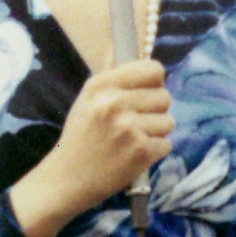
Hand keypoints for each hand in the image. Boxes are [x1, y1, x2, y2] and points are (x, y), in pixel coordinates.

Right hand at [10, 60, 171, 236]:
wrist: (67, 179)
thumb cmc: (80, 138)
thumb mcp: (87, 101)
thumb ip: (114, 79)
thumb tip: (139, 57)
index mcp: (101, 85)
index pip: (152, 70)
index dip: (154, 82)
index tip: (146, 92)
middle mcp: (114, 103)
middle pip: (164, 96)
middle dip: (154, 111)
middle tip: (134, 123)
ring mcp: (129, 128)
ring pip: (168, 122)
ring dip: (155, 133)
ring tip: (131, 140)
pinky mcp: (141, 151)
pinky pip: (166, 144)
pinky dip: (154, 151)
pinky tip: (133, 155)